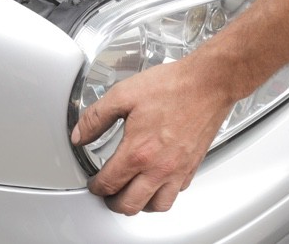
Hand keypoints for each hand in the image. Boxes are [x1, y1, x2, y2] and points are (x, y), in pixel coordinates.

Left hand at [71, 58, 235, 214]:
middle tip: (107, 194)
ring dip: (140, 204)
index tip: (94, 183)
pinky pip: (177, 193)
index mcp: (138, 152)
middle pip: (130, 204)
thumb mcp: (123, 94)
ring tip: (131, 194)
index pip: (109, 184)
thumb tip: (79, 135)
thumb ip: (96, 117)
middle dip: (113, 202)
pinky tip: (158, 182)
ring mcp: (178, 169)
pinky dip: (164, 193)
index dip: (95, 187)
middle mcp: (159, 167)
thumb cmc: (172, 86)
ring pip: (156, 206)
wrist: (208, 83)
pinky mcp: (193, 166)